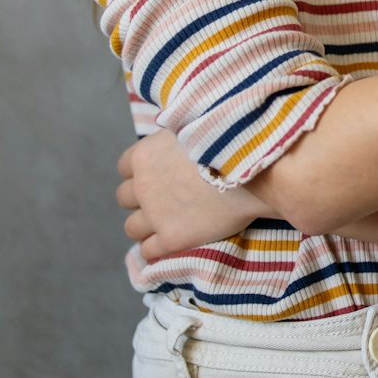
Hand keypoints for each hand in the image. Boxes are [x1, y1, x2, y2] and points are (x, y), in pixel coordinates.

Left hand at [117, 130, 269, 258]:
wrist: (253, 172)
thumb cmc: (229, 143)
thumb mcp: (193, 126)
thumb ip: (173, 138)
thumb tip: (173, 139)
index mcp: (145, 155)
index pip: (124, 167)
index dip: (141, 171)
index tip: (159, 173)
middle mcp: (143, 186)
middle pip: (124, 198)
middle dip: (141, 199)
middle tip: (165, 198)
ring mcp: (155, 215)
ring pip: (132, 227)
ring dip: (146, 225)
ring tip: (167, 222)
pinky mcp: (171, 239)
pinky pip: (149, 250)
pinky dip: (157, 247)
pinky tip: (172, 240)